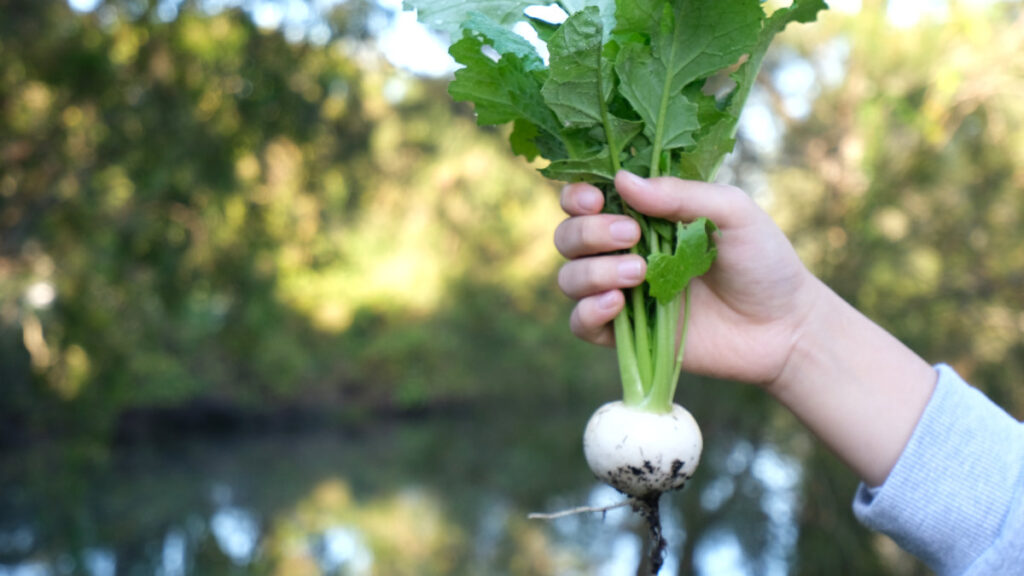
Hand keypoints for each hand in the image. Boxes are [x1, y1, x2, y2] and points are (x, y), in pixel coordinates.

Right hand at [554, 171, 822, 386]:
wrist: (784, 327)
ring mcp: (621, 294)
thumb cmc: (763, 262)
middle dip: (588, 232)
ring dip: (592, 271)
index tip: (596, 198)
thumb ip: (681, 195)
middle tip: (632, 236)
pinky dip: (588, 311)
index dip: (577, 195)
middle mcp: (623, 252)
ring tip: (640, 273)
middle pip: (568, 236)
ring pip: (569, 278)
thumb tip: (623, 181)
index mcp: (643, 216)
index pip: (585, 199)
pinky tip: (617, 305)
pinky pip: (580, 324)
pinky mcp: (624, 336)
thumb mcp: (733, 213)